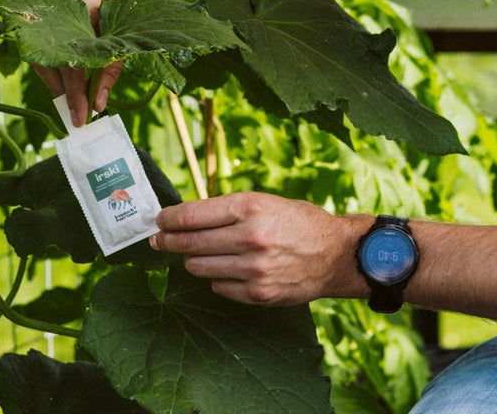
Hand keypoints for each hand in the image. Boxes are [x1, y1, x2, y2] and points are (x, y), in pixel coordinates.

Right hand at [19, 0, 158, 125]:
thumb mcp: (131, 26)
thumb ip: (113, 65)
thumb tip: (99, 103)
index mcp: (82, 0)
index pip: (72, 61)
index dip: (76, 94)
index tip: (81, 117)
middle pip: (48, 55)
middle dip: (61, 87)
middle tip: (74, 108)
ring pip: (37, 43)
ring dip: (52, 69)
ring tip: (69, 90)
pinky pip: (33, 26)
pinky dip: (46, 45)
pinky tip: (61, 62)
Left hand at [150, 193, 369, 305]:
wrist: (337, 254)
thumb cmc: (299, 222)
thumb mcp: (266, 202)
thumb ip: (228, 210)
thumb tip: (184, 218)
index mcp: (250, 207)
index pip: (191, 216)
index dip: (167, 219)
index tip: (159, 221)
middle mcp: (250, 237)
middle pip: (188, 243)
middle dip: (167, 241)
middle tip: (159, 240)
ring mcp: (253, 269)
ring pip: (199, 267)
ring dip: (194, 260)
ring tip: (200, 254)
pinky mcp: (258, 293)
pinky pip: (218, 287)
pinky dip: (218, 278)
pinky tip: (230, 269)